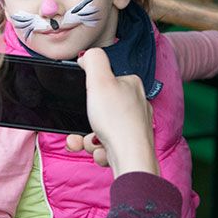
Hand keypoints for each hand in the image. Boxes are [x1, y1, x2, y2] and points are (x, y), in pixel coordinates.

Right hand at [65, 48, 158, 177]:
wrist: (131, 160)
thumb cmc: (117, 121)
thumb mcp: (99, 81)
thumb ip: (93, 60)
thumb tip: (87, 56)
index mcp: (131, 84)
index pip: (103, 81)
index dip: (88, 92)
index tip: (82, 101)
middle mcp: (137, 104)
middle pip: (99, 109)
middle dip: (84, 123)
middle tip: (80, 132)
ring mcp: (135, 126)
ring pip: (100, 129)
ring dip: (89, 140)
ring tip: (92, 144)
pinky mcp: (130, 145)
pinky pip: (107, 145)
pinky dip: (101, 151)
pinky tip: (103, 153)